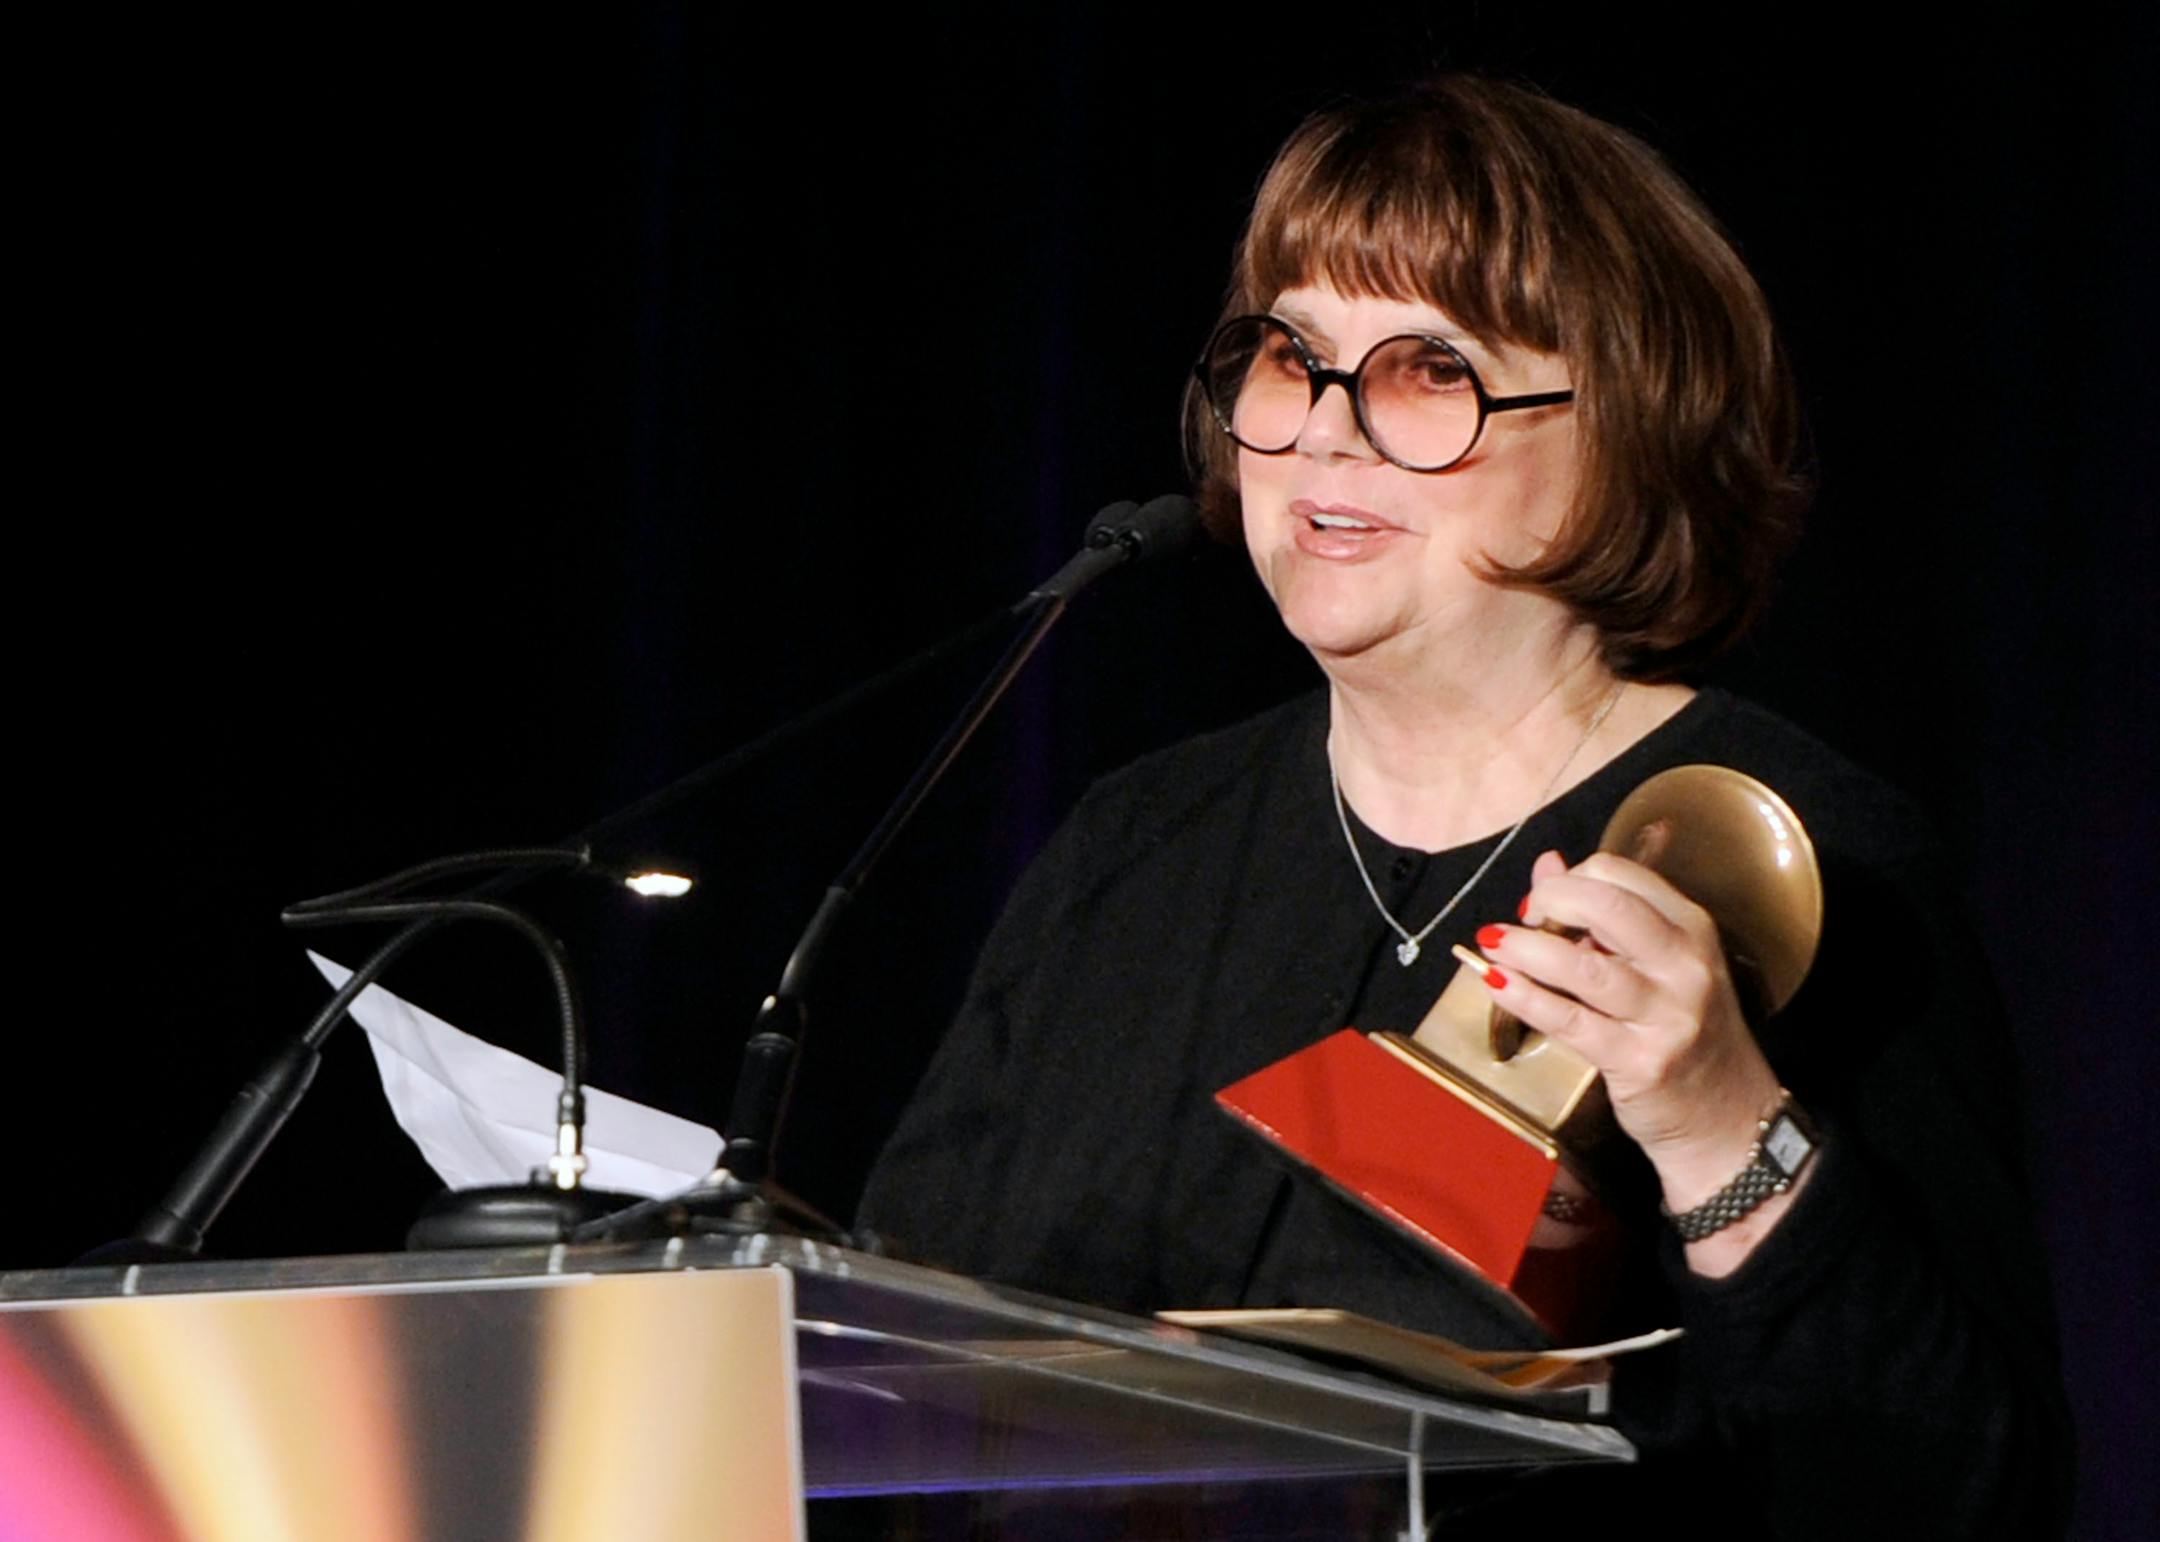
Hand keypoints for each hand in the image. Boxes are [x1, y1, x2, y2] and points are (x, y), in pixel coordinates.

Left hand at [1474, 849, 1785, 1234]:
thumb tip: (1547, 865)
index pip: (1622, 875)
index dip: (1570, 879)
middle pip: (1607, 907)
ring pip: (1582, 967)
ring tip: (1493, 944)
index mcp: (1692, 928)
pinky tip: (1499, 984)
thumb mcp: (1661, 964)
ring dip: (1526, 950)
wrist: (1728, 1119)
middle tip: (1520, 919)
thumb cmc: (1685, 1032)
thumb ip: (1604, 914)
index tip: (1544, 901)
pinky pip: (1569, 1020)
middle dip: (1550, 902)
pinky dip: (1525, 997)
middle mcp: (1684, 965)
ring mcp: (1665, 1015)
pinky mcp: (1638, 1062)